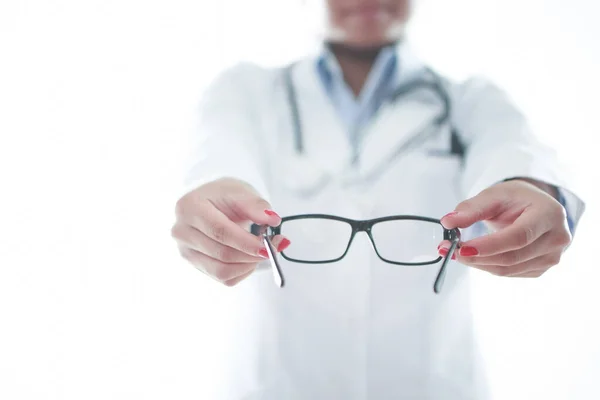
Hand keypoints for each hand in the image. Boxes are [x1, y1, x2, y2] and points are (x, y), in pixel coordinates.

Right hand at [171, 177, 289, 285]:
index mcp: (190, 208)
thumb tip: (272, 220)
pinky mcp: (195, 265)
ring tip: (261, 251)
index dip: (246, 243)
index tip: (268, 246)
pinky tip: (248, 256)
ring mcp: (186, 251)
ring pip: (222, 271)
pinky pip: (223, 278)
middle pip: (221, 254)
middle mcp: (182, 232)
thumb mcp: (241, 192)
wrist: (210, 203)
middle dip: (252, 255)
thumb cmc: (224, 196)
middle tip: (273, 248)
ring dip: (248, 264)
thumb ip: (256, 205)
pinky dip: (242, 271)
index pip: (219, 231)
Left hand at [438, 179, 571, 277]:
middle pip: (512, 257)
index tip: (461, 248)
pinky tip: (474, 256)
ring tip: (454, 252)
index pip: (518, 237)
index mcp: (549, 214)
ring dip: (478, 263)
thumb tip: (448, 222)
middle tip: (447, 250)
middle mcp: (556, 238)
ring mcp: (552, 257)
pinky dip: (487, 266)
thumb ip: (471, 209)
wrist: (534, 207)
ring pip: (508, 269)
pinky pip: (509, 273)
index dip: (489, 246)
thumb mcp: (493, 195)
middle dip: (476, 257)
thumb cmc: (515, 199)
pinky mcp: (541, 268)